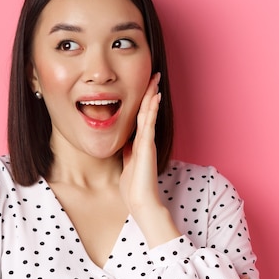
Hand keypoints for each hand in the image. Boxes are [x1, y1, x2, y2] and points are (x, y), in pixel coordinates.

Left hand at [119, 72, 161, 213]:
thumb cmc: (134, 188)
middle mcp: (145, 140)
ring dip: (152, 96)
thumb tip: (124, 143)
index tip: (146, 88)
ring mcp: (147, 143)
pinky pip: (150, 124)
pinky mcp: (147, 147)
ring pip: (149, 114)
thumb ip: (127, 153)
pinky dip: (152, 110)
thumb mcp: (127, 165)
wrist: (141, 202)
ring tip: (155, 80)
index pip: (141, 118)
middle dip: (150, 93)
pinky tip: (154, 98)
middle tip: (154, 76)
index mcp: (139, 144)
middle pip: (147, 112)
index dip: (143, 102)